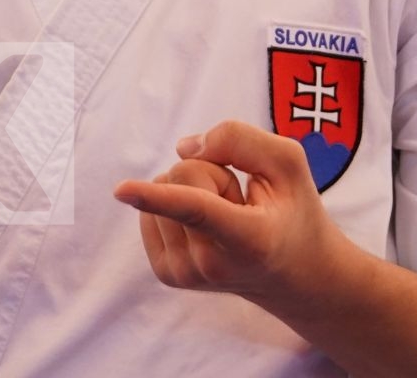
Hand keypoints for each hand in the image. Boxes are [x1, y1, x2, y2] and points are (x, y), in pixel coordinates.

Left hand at [113, 119, 350, 312]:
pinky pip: (148, 208)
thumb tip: (183, 148)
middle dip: (211, 173)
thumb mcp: (289, 162)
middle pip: (180, 174)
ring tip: (230, 218)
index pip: (197, 210)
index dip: (156, 197)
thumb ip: (241, 140)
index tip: (120, 190)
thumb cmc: (294, 212)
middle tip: (243, 203)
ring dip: (196, 192)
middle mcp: (212, 266)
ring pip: (161, 188)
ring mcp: (185, 275)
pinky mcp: (167, 274)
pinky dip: (177, 206)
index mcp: (249, 240)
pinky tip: (209, 228)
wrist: (296, 276)